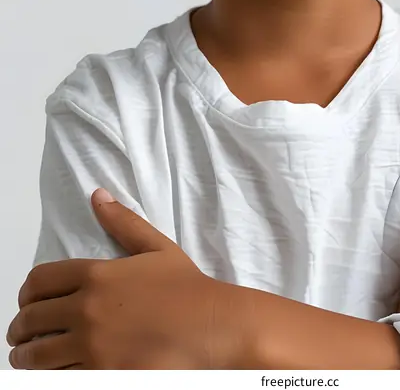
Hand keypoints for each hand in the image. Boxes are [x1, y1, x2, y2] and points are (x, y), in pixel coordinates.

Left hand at [6, 190, 253, 368]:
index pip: (39, 281)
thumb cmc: (186, 287)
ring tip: (27, 358)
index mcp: (96, 275)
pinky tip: (55, 373)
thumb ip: (122, 222)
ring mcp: (92, 346)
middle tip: (22, 334)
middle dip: (20, 328)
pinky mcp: (101, 375)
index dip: (26, 293)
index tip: (27, 302)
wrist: (210, 326)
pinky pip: (58, 379)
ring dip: (26, 357)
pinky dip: (50, 377)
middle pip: (30, 319)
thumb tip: (98, 196)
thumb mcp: (155, 247)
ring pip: (36, 356)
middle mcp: (87, 309)